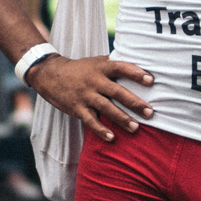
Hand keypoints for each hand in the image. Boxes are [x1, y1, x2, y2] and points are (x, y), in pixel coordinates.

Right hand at [27, 55, 154, 141]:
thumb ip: (113, 63)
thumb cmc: (79, 69)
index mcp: (101, 68)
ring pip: (106, 108)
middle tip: (150, 112)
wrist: (49, 74)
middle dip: (134, 103)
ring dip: (122, 119)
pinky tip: (112, 138)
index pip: (121, 67)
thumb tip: (137, 62)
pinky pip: (90, 121)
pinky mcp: (77, 108)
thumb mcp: (95, 62)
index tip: (151, 80)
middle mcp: (94, 81)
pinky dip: (101, 130)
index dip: (136, 73)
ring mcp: (85, 95)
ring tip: (136, 128)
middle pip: (117, 92)